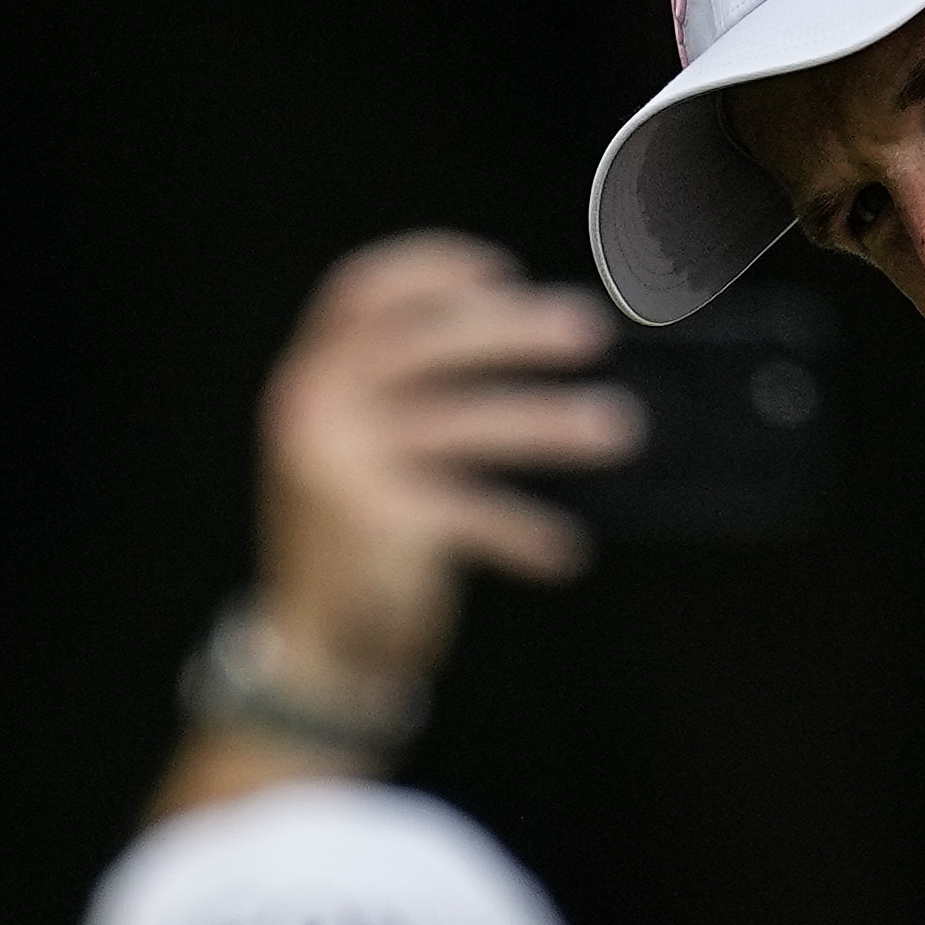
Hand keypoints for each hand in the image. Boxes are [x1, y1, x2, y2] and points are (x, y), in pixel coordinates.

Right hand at [246, 234, 638, 714]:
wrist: (315, 654)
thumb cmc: (359, 547)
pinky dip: (524, 530)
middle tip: (590, 332)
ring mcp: (342, 463)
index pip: (360, 292)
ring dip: (551, 422)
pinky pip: (474, 510)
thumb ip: (404, 398)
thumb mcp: (359, 456)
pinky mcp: (380, 521)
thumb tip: (529, 339)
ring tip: (617, 429)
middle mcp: (313, 409)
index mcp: (307, 379)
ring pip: (469, 421)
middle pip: (428, 338)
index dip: (432, 270)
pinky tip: (565, 551)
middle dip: (516, 328)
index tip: (502, 275)